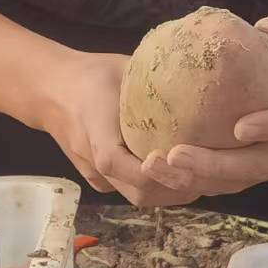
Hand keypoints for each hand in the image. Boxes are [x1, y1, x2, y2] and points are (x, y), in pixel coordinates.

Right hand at [36, 50, 194, 206]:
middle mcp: (94, 163)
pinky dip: (161, 190)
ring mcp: (97, 177)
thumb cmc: (90, 75)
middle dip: (179, 188)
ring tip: (208, 178)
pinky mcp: (100, 181)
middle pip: (138, 193)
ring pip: (139, 199)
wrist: (51, 93)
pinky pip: (134, 193)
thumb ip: (156, 81)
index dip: (155, 171)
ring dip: (174, 193)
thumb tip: (202, 76)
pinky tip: (187, 177)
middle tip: (216, 174)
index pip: (118, 163)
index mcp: (95, 131)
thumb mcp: (123, 69)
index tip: (190, 164)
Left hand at [142, 15, 267, 198]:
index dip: (266, 126)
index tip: (240, 128)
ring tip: (153, 167)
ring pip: (231, 182)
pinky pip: (218, 184)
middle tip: (173, 155)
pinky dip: (187, 182)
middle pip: (250, 165)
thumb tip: (266, 28)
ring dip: (191, 179)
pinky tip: (154, 171)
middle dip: (211, 165)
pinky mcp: (249, 173)